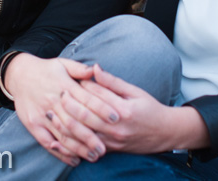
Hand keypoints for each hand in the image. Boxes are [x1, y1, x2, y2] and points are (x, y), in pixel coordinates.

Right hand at [4, 53, 119, 166]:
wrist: (19, 75)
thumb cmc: (46, 70)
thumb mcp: (63, 63)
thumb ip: (80, 69)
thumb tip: (96, 70)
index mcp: (64, 85)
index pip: (86, 99)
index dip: (101, 108)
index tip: (116, 118)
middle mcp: (53, 101)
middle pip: (75, 121)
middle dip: (91, 136)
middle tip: (105, 148)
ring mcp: (42, 114)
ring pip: (62, 134)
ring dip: (78, 148)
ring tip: (93, 156)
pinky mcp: (33, 124)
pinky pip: (46, 141)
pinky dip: (60, 152)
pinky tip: (73, 159)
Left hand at [60, 64, 209, 153]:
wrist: (165, 133)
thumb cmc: (150, 109)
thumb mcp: (135, 91)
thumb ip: (113, 82)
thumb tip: (95, 68)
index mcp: (124, 110)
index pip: (97, 96)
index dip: (82, 87)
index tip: (70, 80)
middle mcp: (117, 127)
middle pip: (86, 115)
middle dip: (69, 105)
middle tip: (58, 95)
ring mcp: (113, 141)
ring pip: (84, 134)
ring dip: (66, 125)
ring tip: (53, 115)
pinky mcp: (111, 150)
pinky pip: (87, 147)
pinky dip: (73, 142)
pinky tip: (61, 136)